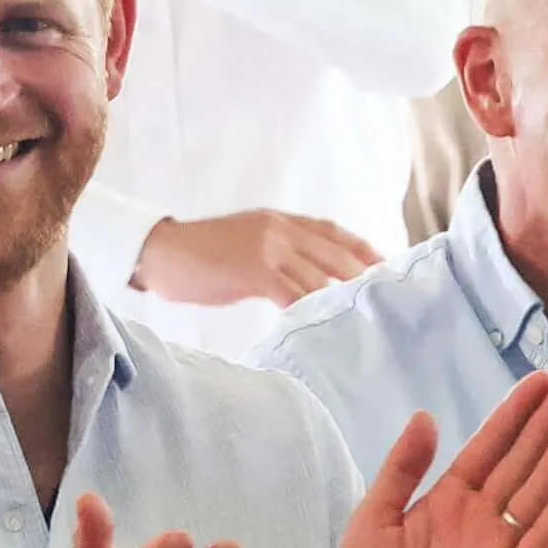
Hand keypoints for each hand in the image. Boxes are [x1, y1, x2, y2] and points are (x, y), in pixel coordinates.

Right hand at [131, 211, 382, 308]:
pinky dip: (310, 310)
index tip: (386, 267)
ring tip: (362, 320)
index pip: (333, 232)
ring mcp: (268, 248)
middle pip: (335, 254)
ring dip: (341, 299)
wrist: (159, 251)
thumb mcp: (247, 243)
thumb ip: (278, 255)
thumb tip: (306, 282)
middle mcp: (280, 229)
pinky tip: (321, 327)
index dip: (362, 249)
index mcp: (279, 220)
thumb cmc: (200, 255)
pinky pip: (292, 293)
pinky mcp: (254, 270)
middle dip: (362, 277)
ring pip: (318, 276)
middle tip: (387, 299)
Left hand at [330, 371, 547, 547]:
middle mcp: (480, 519)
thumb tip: (427, 416)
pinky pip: (540, 539)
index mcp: (448, 500)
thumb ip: (403, 468)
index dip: (515, 414)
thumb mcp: (373, 516)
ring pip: (538, 490)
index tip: (541, 380)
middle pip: (522, 460)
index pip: (490, 447)